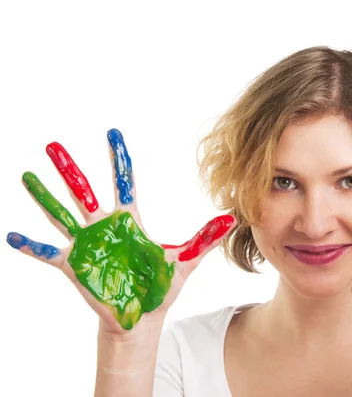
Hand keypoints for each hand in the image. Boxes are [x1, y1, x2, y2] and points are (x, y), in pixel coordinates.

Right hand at [6, 129, 235, 334]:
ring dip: (44, 196)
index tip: (112, 133)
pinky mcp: (75, 265)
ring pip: (61, 214)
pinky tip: (12, 234)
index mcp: (130, 221)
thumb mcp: (185, 260)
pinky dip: (30, 244)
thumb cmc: (160, 286)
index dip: (118, 158)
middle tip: (53, 144)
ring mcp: (88, 245)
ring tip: (27, 175)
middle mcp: (104, 227)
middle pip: (85, 191)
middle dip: (70, 169)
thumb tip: (231, 219)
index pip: (123, 182)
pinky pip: (48, 253)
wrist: (143, 317)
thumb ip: (206, 239)